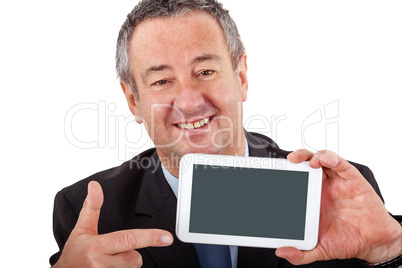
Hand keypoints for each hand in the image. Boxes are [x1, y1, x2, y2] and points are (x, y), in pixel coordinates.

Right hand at [53, 181, 172, 267]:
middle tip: (109, 255)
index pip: (129, 239)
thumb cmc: (74, 254)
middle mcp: (101, 264)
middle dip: (127, 255)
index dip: (150, 237)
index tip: (168, 237)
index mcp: (97, 247)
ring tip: (106, 265)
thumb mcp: (81, 231)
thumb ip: (92, 208)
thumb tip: (95, 185)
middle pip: (135, 258)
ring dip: (123, 267)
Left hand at [275, 150, 401, 264]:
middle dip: (294, 160)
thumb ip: (301, 254)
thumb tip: (282, 252)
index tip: (273, 173)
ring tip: (301, 160)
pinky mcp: (350, 179)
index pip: (294, 180)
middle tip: (286, 162)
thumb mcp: (320, 249)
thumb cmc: (347, 241)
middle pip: (304, 165)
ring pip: (319, 159)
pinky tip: (323, 161)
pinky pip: (340, 163)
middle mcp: (321, 187)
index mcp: (311, 199)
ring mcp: (335, 181)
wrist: (373, 242)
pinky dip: (330, 158)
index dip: (284, 174)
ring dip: (308, 155)